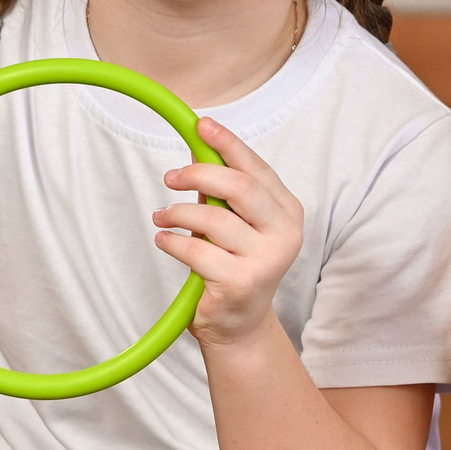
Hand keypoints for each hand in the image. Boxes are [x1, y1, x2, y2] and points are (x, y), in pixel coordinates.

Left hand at [155, 117, 306, 346]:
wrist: (239, 325)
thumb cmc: (234, 264)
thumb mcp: (234, 222)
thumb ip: (223, 191)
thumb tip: (199, 148)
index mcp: (287, 212)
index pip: (257, 169)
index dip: (229, 144)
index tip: (202, 125)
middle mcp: (285, 234)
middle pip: (239, 187)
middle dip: (198, 174)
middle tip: (170, 177)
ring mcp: (266, 260)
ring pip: (212, 218)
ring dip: (177, 213)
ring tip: (162, 217)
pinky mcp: (241, 282)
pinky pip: (196, 250)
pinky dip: (172, 242)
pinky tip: (166, 241)